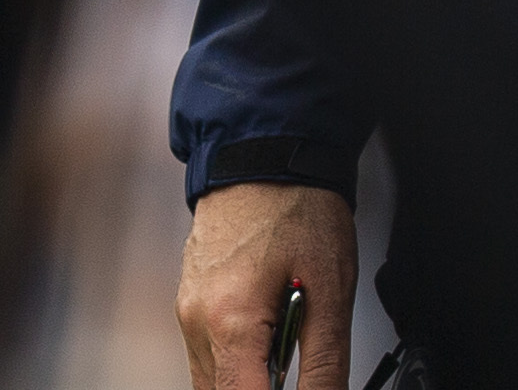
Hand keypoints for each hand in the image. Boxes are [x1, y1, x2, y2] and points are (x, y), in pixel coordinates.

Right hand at [179, 182, 355, 389]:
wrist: (264, 152)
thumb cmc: (297, 206)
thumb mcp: (330, 288)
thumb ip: (325, 359)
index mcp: (228, 320)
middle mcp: (195, 321)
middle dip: (259, 389)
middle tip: (295, 365)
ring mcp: (186, 312)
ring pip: (211, 378)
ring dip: (247, 377)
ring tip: (287, 341)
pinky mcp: (189, 301)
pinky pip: (208, 352)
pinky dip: (237, 357)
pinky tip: (269, 331)